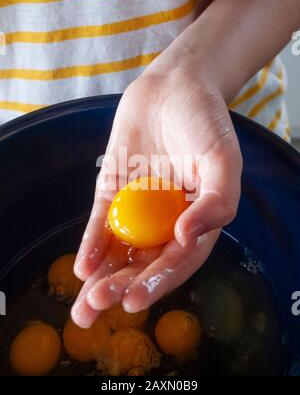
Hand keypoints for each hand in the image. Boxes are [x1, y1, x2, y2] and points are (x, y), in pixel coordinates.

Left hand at [71, 67, 241, 327]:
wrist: (174, 87)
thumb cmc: (205, 121)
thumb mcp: (221, 159)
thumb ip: (217, 200)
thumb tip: (187, 237)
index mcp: (198, 221)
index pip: (178, 260)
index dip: (158, 282)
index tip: (135, 299)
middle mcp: (167, 222)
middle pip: (145, 262)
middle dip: (123, 286)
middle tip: (100, 306)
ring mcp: (138, 209)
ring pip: (121, 250)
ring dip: (103, 277)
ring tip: (85, 306)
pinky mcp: (113, 192)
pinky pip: (102, 223)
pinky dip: (92, 244)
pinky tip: (83, 266)